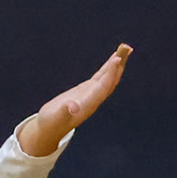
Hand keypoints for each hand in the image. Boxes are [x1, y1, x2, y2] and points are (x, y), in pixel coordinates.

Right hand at [16, 44, 131, 156]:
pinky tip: (112, 60)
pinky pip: (101, 77)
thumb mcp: (56, 117)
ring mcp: (91, 94)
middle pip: (111, 80)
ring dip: (116, 64)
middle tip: (127, 48)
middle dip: (118, 65)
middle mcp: (94, 99)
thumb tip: (72, 107)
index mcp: (88, 104)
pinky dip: (108, 68)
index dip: (110, 73)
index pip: (104, 86)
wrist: (49, 129)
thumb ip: (65, 112)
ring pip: (108, 77)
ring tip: (124, 49)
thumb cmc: (51, 124)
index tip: (116, 59)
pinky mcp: (86, 91)